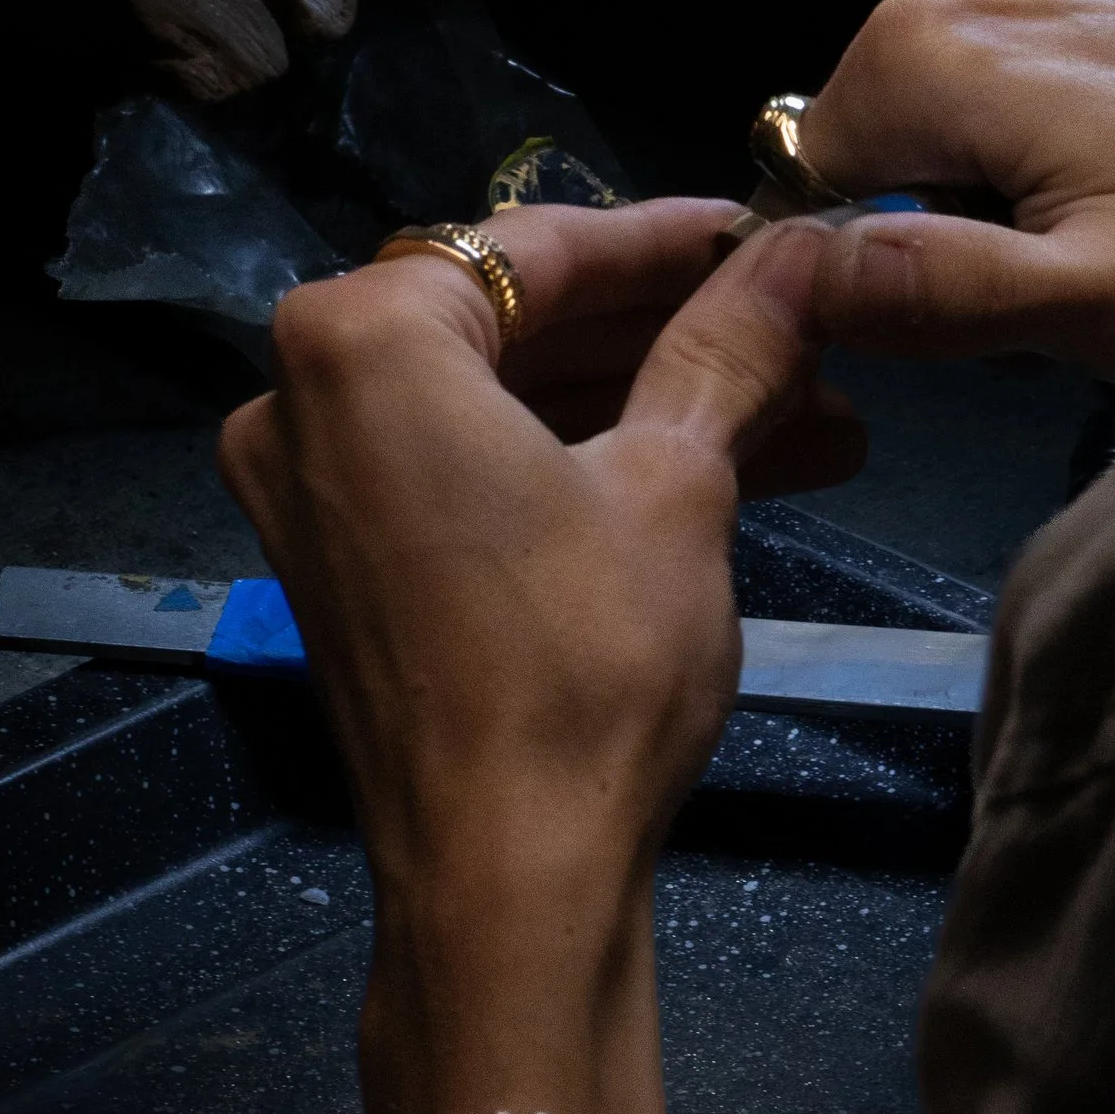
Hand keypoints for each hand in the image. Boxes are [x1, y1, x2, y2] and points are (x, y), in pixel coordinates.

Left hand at [218, 210, 838, 1113]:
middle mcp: (302, 398)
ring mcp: (314, 489)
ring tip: (812, 416)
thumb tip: (803, 251)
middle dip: (674, 331)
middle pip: (519, 321)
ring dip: (650, 403)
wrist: (506, 880)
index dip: (672, 239)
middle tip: (803, 328)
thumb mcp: (677, 482)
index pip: (539, 248)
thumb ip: (731, 345)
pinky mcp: (346, 565)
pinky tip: (734, 470)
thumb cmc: (584, 662)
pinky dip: (585, 463)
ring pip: (509, 402)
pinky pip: (475, 469)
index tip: (770, 232)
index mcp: (361, 341)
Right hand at [796, 0, 1114, 387]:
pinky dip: (1063, 133)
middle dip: (958, 216)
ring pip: (947, 110)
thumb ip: (930, 291)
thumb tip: (792, 280)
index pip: (805, 182)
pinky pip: (1014, 69)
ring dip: (1015, 182)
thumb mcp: (1100, 302)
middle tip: (1084, 265)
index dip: (884, 266)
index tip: (994, 302)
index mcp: (934, 43)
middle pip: (878, 140)